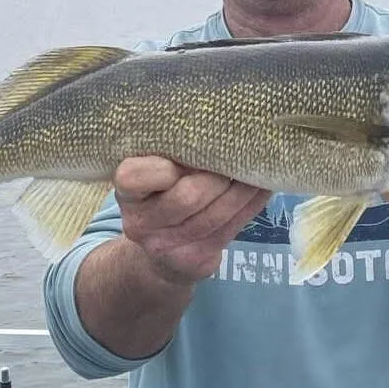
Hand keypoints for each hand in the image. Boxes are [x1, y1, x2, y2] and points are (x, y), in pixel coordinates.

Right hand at [114, 156, 271, 284]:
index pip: (136, 176)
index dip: (168, 164)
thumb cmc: (162, 197)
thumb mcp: (154, 176)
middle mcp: (140, 222)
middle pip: (188, 196)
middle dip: (220, 175)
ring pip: (215, 214)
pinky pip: (230, 229)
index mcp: (127, 193)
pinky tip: (261, 189)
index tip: (193, 150)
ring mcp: (166, 246)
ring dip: (243, 190)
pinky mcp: (194, 260)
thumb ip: (173, 156)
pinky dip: (250, 205)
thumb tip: (220, 126)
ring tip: (258, 169)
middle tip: (239, 156)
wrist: (160, 256)